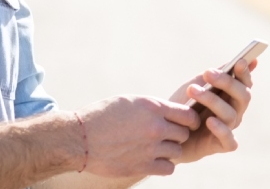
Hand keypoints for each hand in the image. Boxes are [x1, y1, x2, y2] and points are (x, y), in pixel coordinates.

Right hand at [74, 95, 198, 176]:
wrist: (79, 138)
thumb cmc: (102, 116)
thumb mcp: (130, 102)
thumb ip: (153, 108)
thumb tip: (171, 113)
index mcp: (153, 107)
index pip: (188, 115)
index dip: (190, 120)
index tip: (186, 123)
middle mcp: (155, 127)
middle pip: (184, 134)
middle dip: (177, 135)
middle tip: (166, 136)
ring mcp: (149, 148)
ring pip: (177, 151)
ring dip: (169, 150)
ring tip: (156, 148)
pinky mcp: (141, 166)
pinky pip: (168, 168)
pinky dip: (164, 165)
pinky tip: (154, 160)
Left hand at [168, 59, 255, 162]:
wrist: (165, 131)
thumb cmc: (184, 105)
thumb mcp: (198, 84)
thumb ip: (218, 74)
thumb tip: (246, 60)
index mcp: (232, 95)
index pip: (245, 83)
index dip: (244, 73)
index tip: (238, 62)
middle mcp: (235, 111)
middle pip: (243, 97)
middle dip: (227, 83)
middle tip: (208, 73)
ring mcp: (229, 128)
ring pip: (231, 114)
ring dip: (212, 100)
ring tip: (192, 90)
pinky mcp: (220, 146)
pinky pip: (229, 141)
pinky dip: (221, 130)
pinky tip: (209, 121)